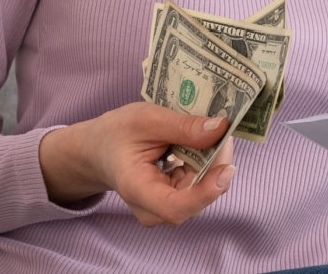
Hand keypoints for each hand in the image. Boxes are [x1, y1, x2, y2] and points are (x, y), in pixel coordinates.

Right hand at [38, 101, 236, 226]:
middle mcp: (152, 208)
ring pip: (203, 189)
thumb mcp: (145, 119)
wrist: (100, 150)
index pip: (175, 207)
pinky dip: (207, 161)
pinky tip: (201, 142)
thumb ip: (182, 126)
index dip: (205, 192)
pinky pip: (201, 184)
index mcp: (137, 190)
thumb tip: (221, 128)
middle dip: (216, 162)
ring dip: (214, 159)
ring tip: (209, 130)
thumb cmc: (116, 133)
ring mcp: (165, 208)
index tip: (227, 169)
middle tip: (223, 129)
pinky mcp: (176, 200)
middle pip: (196, 196)